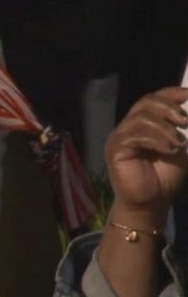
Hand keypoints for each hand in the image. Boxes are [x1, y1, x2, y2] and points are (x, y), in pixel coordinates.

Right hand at [105, 87, 187, 223]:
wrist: (151, 203)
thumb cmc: (165, 178)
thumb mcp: (180, 148)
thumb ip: (183, 130)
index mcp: (143, 125)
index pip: (153, 99)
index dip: (170, 93)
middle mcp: (128, 127)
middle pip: (146, 102)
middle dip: (169, 108)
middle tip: (185, 122)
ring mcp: (119, 137)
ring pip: (142, 117)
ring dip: (165, 128)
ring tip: (178, 144)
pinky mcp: (115, 148)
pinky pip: (135, 134)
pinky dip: (156, 139)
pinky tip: (167, 150)